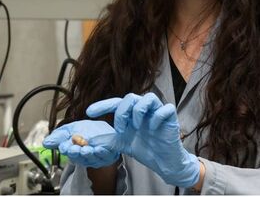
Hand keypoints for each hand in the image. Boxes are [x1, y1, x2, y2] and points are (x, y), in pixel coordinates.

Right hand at [43, 120, 120, 168]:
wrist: (105, 129)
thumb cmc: (87, 131)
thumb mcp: (70, 129)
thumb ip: (59, 136)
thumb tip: (45, 143)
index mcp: (73, 151)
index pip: (67, 151)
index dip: (66, 149)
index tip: (65, 146)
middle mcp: (83, 156)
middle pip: (78, 157)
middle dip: (75, 153)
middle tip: (74, 149)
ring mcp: (95, 158)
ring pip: (90, 158)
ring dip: (88, 154)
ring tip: (86, 149)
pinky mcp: (107, 157)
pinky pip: (104, 156)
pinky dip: (101, 153)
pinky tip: (99, 149)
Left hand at [87, 92, 201, 187]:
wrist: (163, 162)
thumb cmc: (144, 149)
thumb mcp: (121, 144)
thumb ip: (107, 140)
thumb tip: (89, 141)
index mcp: (130, 114)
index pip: (116, 103)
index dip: (102, 105)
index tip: (89, 112)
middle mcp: (143, 110)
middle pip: (131, 97)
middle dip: (122, 112)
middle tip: (120, 129)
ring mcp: (157, 113)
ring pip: (149, 98)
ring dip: (139, 111)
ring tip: (137, 127)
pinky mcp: (171, 118)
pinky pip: (166, 108)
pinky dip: (158, 117)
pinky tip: (153, 128)